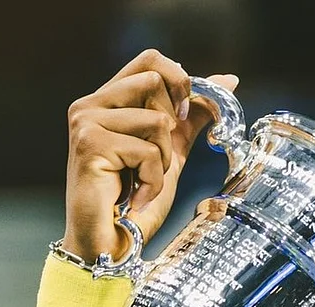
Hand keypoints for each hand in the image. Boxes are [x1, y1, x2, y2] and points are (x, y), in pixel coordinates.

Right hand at [62, 48, 238, 261]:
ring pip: (157, 119)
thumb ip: (194, 114)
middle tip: (152, 160)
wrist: (112, 239)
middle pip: (156, 82)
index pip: (150, 59)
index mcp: (108, 100)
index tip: (183, 115)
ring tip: (142, 180)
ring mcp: (86, 121)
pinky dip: (153, 179)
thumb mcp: (173, 149)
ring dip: (162, 158)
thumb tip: (228, 80)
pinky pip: (148, 150)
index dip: (179, 80)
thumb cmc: (136, 197)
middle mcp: (90, 104)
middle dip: (170, 127)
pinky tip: (137, 195)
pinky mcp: (89, 143)